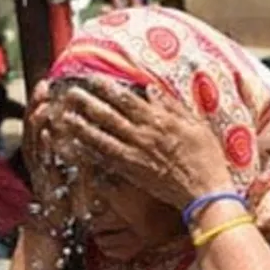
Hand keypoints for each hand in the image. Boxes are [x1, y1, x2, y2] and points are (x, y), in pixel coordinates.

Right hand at [22, 82, 71, 234]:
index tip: (46, 85)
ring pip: (34, 141)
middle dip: (36, 105)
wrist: (53, 229)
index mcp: (42, 153)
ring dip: (38, 122)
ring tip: (43, 104)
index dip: (41, 103)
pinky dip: (43, 146)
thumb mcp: (73, 171)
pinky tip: (47, 133)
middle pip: (32, 127)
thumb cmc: (66, 200)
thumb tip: (88, 132)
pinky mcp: (42, 182)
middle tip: (43, 86)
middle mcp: (37, 159)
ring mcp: (38, 170)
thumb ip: (76, 152)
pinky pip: (41, 161)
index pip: (39, 123)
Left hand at [56, 77, 234, 209]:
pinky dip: (90, 153)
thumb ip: (171, 106)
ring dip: (81, 127)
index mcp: (158, 121)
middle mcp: (142, 136)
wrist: (203, 191)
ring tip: (64, 118)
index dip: (107, 88)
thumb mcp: (195, 124)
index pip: (127, 100)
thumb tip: (152, 89)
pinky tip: (76, 146)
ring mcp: (134, 155)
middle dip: (87, 104)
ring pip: (102, 138)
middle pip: (109, 116)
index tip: (92, 78)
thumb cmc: (204, 157)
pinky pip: (105, 161)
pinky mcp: (131, 173)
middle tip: (69, 94)